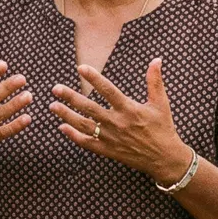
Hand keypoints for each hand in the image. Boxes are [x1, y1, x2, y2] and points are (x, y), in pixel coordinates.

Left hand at [50, 59, 190, 183]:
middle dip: (71, 97)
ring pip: (84, 125)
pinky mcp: (108, 151)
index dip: (94, 78)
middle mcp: (117, 123)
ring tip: (53, 106)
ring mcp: (111, 138)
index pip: (108, 90)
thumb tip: (156, 59)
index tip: (80, 68)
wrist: (164, 159)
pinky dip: (73, 136)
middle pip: (89, 108)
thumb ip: (155, 81)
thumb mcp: (161, 103)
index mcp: (129, 109)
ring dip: (67, 115)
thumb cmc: (163, 128)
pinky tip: (62, 127)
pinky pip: (87, 143)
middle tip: (55, 89)